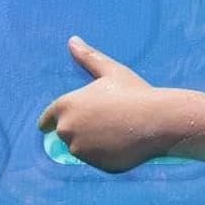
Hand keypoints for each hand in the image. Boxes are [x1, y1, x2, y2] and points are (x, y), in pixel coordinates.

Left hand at [37, 37, 185, 171]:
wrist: (157, 120)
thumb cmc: (134, 92)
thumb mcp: (110, 71)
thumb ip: (88, 57)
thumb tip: (72, 40)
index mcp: (65, 106)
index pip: (46, 120)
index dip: (53, 121)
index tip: (57, 124)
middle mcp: (67, 130)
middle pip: (65, 135)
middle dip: (80, 130)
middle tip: (105, 121)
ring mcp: (80, 150)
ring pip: (81, 149)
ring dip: (92, 144)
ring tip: (117, 131)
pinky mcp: (95, 165)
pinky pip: (97, 161)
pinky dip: (105, 156)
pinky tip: (123, 144)